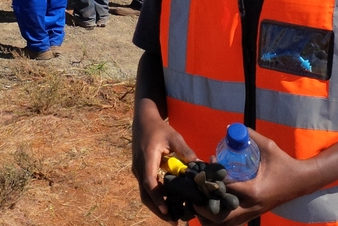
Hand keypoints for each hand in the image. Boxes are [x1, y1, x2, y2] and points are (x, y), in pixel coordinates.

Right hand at [132, 102, 197, 220]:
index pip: (150, 182)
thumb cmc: (159, 128)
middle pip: (145, 194)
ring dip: (156, 206)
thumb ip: (186, 150)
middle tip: (172, 220)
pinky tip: (167, 203)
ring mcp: (138, 170)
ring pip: (144, 194)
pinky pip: (145, 188)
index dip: (158, 198)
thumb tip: (200, 165)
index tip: (166, 210)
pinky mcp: (139, 171)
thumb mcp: (174, 136)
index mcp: (148, 158)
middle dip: (157, 209)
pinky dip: (155, 198)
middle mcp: (140, 167)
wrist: (143, 121)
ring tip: (171, 217)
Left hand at [194, 129, 312, 225]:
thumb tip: (230, 127)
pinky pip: (233, 222)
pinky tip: (214, 204)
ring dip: (211, 215)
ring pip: (226, 223)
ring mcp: (253, 213)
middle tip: (195, 193)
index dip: (212, 178)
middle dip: (205, 207)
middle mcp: (252, 206)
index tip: (206, 167)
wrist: (302, 181)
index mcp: (254, 191)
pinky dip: (221, 217)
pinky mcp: (254, 215)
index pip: (225, 188)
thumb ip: (250, 135)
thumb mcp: (268, 147)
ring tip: (201, 201)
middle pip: (221, 216)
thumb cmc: (285, 163)